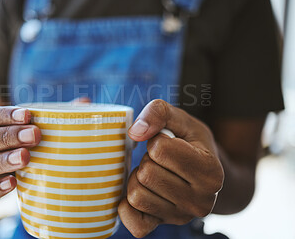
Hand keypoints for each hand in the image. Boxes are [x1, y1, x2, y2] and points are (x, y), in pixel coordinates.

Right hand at [0, 107, 40, 203]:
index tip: (28, 114)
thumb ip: (47, 116)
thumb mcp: (27, 127)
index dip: (5, 114)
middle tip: (34, 135)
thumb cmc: (20, 142)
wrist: (6, 171)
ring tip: (25, 157)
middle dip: (8, 136)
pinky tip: (13, 183)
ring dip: (4, 160)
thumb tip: (80, 102)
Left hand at [118, 100, 223, 237]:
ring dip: (138, 180)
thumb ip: (160, 112)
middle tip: (160, 161)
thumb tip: (135, 132)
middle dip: (147, 161)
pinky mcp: (163, 226)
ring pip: (136, 195)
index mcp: (210, 172)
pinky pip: (132, 221)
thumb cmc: (192, 144)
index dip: (156, 141)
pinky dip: (128, 206)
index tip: (169, 144)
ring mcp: (181, 217)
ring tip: (155, 174)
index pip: (159, 149)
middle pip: (146, 173)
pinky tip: (142, 192)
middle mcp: (200, 201)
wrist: (205, 176)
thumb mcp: (182, 120)